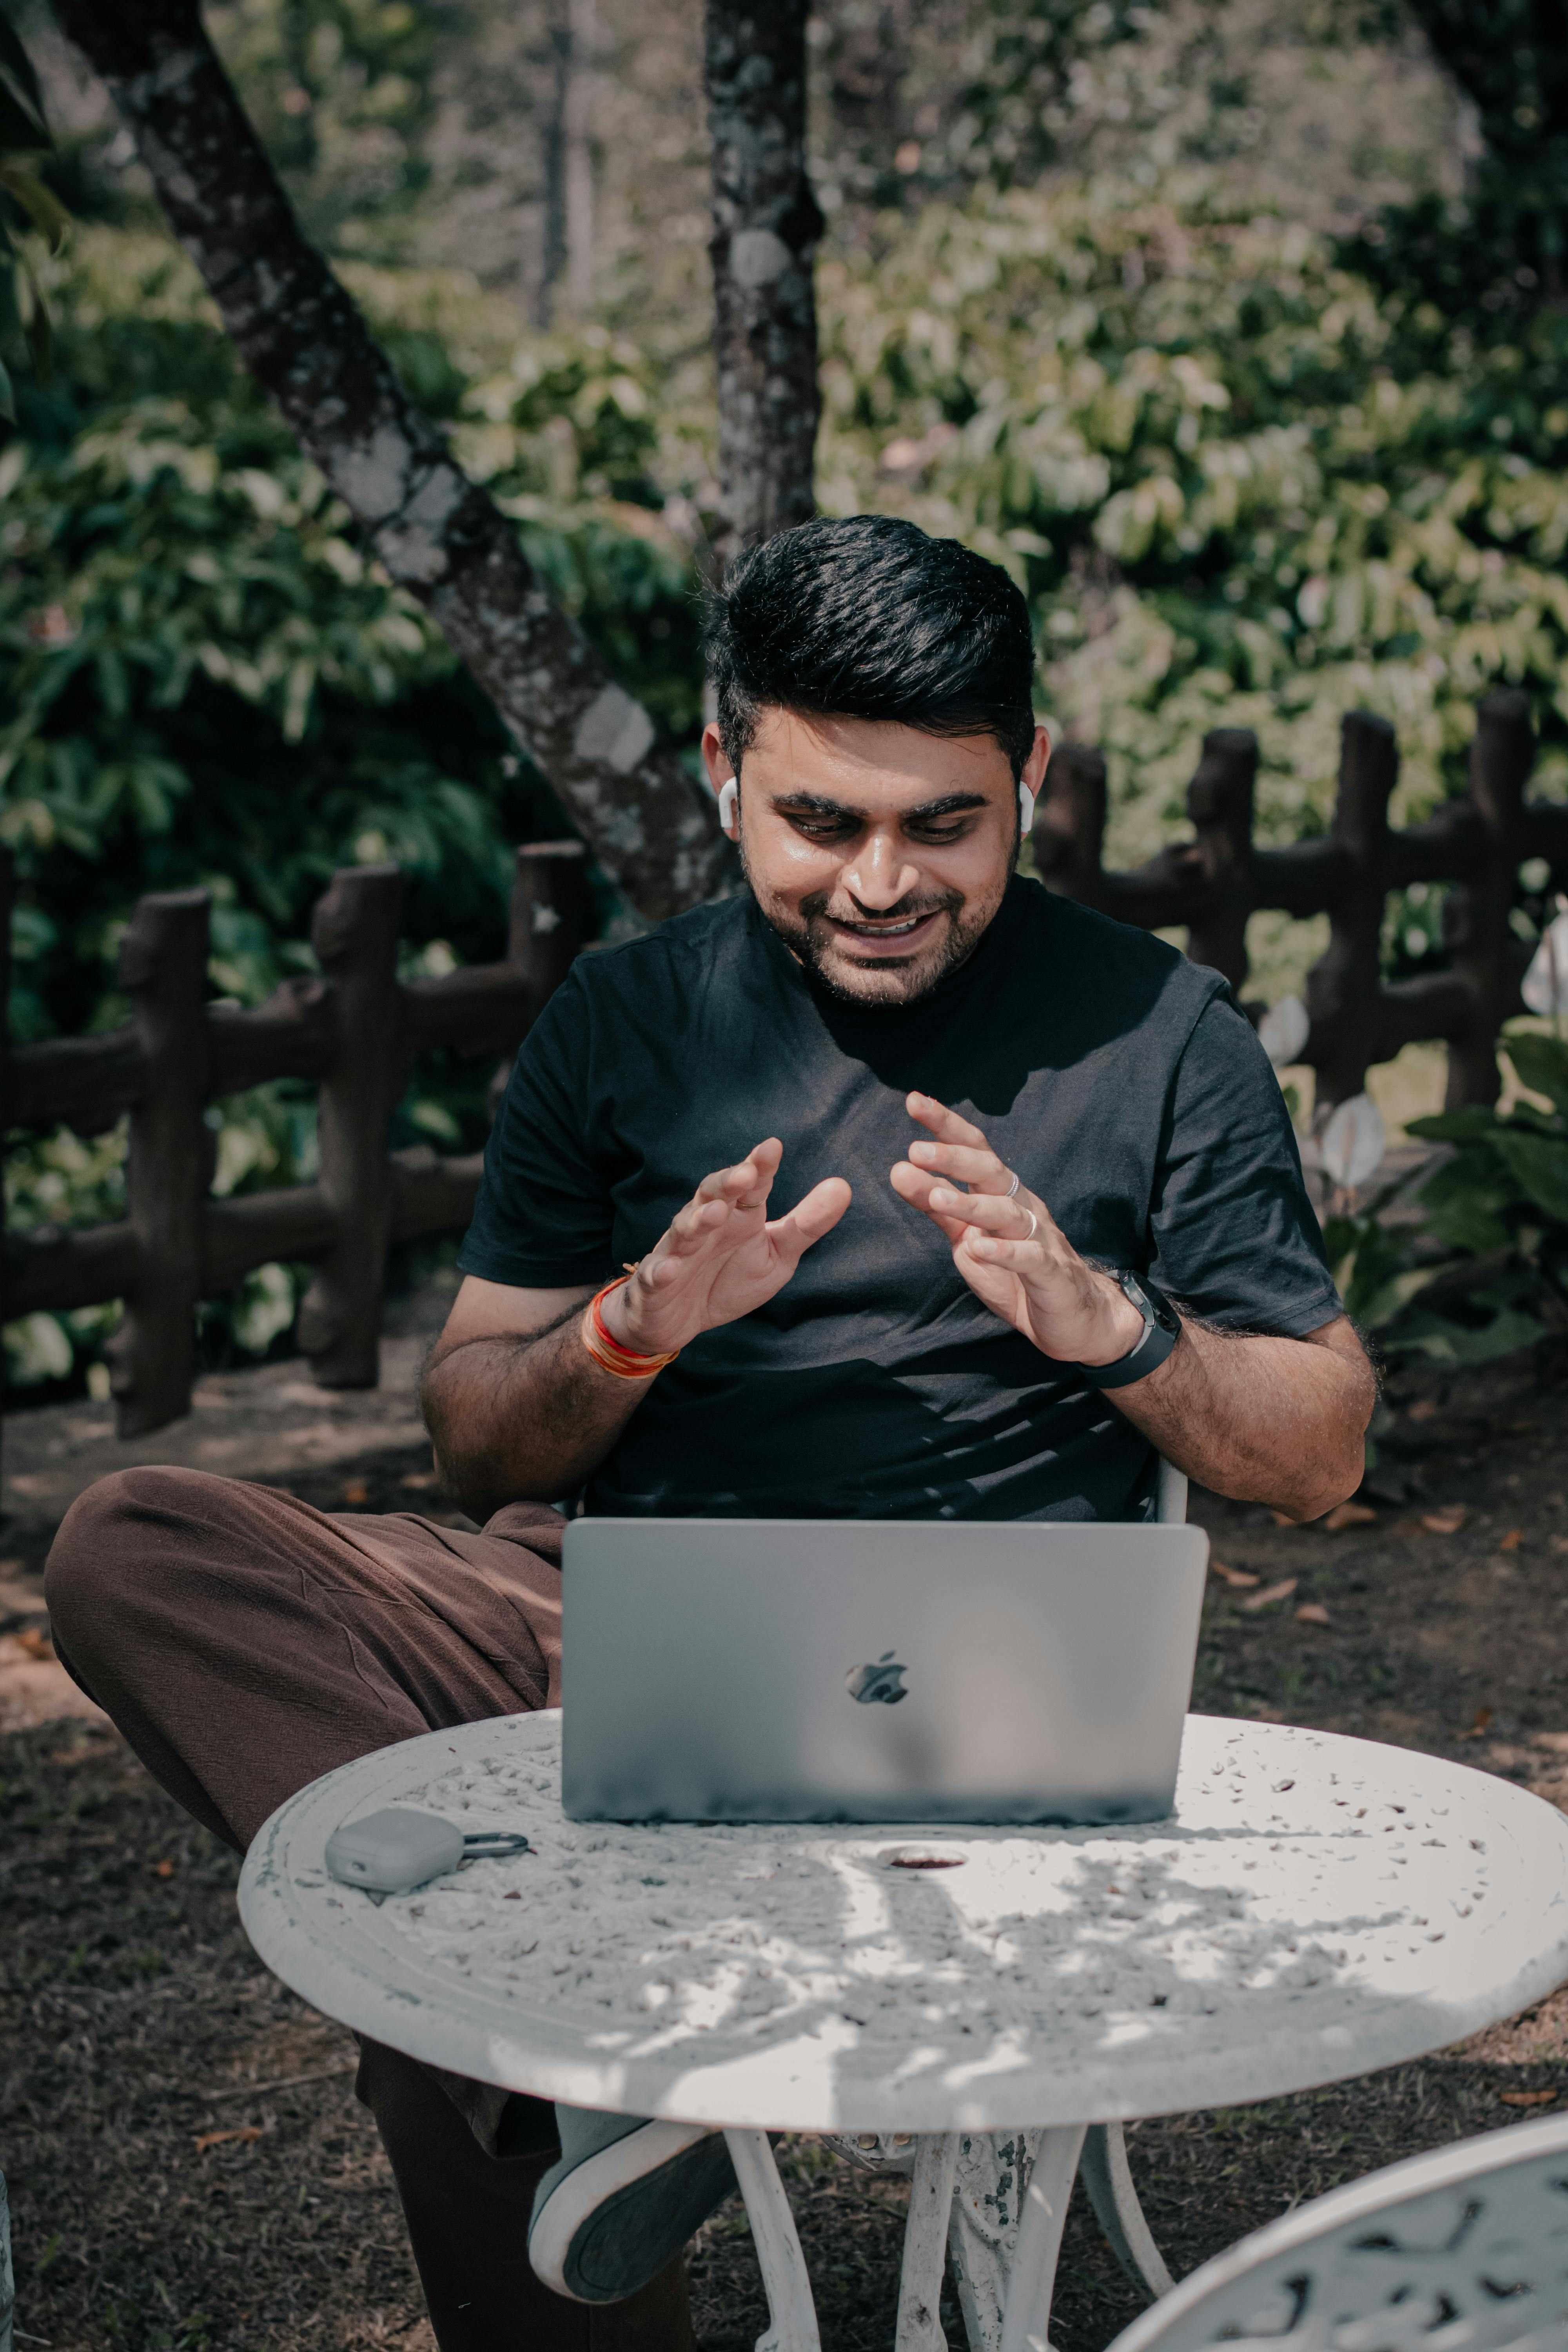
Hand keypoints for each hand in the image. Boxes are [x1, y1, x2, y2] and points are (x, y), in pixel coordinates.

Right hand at [601, 1139, 850, 1357]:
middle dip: (726, 1183)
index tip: (772, 1147)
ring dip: (697, 1220)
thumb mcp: (776, 1254)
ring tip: (714, 1214)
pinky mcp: (655, 1281)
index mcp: (738, 1214)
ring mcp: (678, 1250)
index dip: (759, 1166)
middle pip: (712, 1194)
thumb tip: (843, 1186)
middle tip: (745, 1174)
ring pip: (684, 1229)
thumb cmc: (729, 1278)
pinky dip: (660, 1271)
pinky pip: (656, 1273)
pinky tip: (668, 1270)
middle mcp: (706, 1224)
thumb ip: (806, 1225)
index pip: (750, 1184)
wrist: (680, 1320)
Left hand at [889, 1093, 1149, 1367]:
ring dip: (971, 1203)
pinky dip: (1003, 1252)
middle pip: (990, 1170)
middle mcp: (1022, 1206)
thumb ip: (936, 1205)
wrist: (1073, 1319)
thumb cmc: (1016, 1274)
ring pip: (1006, 1212)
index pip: (973, 1150)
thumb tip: (898, 1169)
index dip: (945, 1125)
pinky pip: (1028, 1257)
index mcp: (1000, 1193)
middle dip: (954, 1157)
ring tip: (937, 1195)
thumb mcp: (967, 1236)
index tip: (913, 1100)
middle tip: (915, 1149)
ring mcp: (1039, 1237)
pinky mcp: (1051, 1272)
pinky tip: (978, 1247)